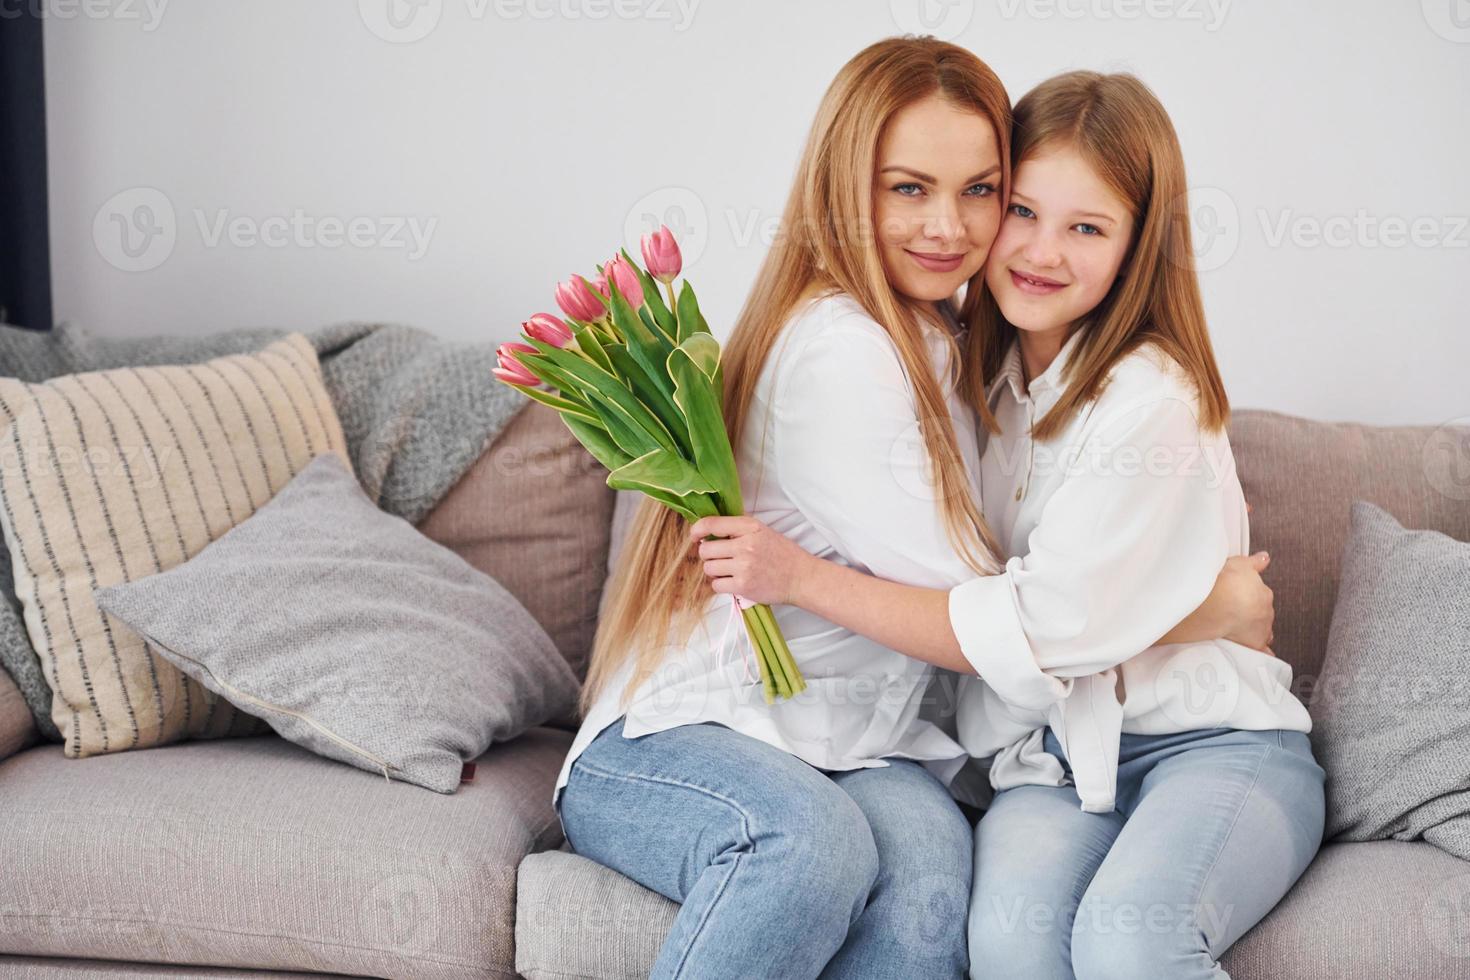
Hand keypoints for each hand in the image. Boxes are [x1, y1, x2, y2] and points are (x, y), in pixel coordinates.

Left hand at [688, 515, 811, 606]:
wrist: (801, 577)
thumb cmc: (782, 554)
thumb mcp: (763, 531)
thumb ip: (739, 529)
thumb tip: (709, 530)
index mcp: (750, 527)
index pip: (712, 524)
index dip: (697, 530)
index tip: (695, 536)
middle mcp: (745, 545)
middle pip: (706, 550)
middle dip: (709, 555)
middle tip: (720, 558)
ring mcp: (744, 567)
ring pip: (709, 568)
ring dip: (715, 571)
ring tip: (729, 571)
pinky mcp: (743, 586)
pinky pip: (716, 586)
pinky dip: (721, 585)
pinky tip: (733, 582)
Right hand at [1216, 552, 1275, 653]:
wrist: (1217, 604)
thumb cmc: (1225, 583)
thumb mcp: (1238, 563)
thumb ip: (1254, 562)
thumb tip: (1264, 558)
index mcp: (1263, 592)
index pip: (1261, 596)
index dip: (1251, 597)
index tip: (1241, 597)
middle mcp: (1265, 610)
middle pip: (1262, 613)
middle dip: (1252, 613)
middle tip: (1235, 612)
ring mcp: (1261, 628)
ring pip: (1262, 629)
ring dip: (1255, 630)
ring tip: (1241, 630)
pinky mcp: (1254, 643)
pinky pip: (1262, 650)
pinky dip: (1262, 652)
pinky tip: (1259, 654)